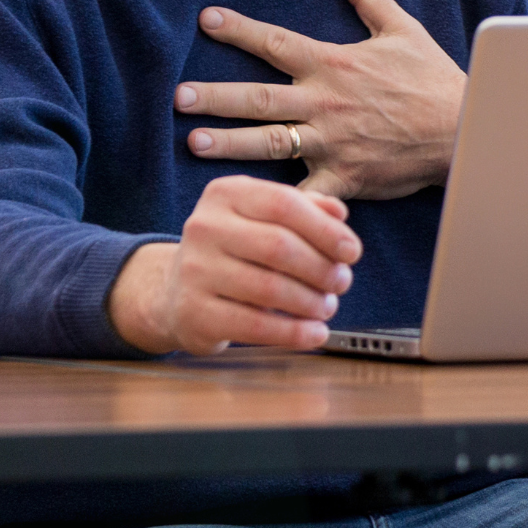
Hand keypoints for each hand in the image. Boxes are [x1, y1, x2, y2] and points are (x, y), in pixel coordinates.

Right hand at [108, 175, 360, 354]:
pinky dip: (293, 333)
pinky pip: (254, 326)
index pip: (284, 204)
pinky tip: (313, 333)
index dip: (325, 229)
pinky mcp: (193, 314)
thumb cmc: (234, 248)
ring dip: (310, 302)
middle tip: (343, 282)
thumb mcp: (263, 216)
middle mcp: (204, 227)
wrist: (174, 291)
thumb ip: (305, 208)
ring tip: (328, 306)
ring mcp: (194, 271)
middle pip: (279, 246)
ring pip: (269, 288)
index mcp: (225, 193)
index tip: (352, 251)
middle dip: (321, 268)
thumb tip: (339, 215)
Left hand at [177, 0, 466, 199]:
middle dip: (215, 96)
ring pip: (269, 142)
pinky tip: (248, 208)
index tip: (205, 20)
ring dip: (229, 143)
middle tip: (177, 96)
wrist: (463, 128)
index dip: (239, 30)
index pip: (276, 42)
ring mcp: (331, 142)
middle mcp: (325, 102)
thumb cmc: (432, 78)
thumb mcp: (402, 29)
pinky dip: (279, 203)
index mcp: (334, 64)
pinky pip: (304, 193)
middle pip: (259, 98)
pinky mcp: (343, 177)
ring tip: (192, 142)